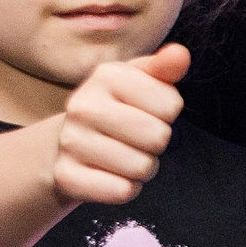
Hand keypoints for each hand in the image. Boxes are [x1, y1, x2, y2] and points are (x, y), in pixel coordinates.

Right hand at [49, 42, 187, 205]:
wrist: (65, 144)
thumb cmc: (115, 110)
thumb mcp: (139, 81)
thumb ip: (164, 68)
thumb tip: (180, 55)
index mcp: (105, 76)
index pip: (171, 104)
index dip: (165, 113)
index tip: (144, 111)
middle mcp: (82, 106)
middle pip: (158, 137)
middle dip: (155, 144)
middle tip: (133, 138)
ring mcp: (70, 142)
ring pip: (142, 167)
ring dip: (140, 167)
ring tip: (120, 156)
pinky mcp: (66, 176)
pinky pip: (122, 191)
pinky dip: (124, 188)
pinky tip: (108, 174)